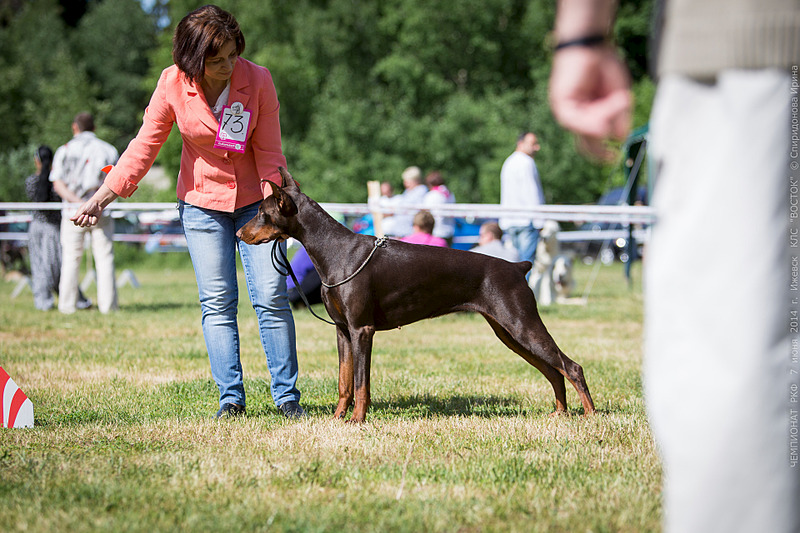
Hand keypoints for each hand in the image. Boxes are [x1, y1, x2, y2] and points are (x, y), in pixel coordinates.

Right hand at [70, 199, 104, 226]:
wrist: (98, 204)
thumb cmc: (89, 205)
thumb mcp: (82, 210)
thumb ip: (77, 215)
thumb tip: (70, 219)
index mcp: (79, 217)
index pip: (76, 223)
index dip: (79, 221)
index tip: (82, 215)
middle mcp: (83, 220)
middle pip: (81, 225)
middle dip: (85, 220)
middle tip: (87, 214)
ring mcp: (89, 221)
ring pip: (87, 225)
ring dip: (89, 219)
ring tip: (91, 214)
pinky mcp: (94, 221)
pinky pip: (93, 224)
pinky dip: (94, 219)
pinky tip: (94, 216)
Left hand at [549, 44, 632, 160]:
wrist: (593, 45)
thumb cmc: (605, 67)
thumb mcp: (619, 97)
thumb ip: (619, 118)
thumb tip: (619, 139)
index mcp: (588, 118)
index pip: (592, 144)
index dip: (602, 155)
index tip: (614, 159)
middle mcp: (575, 118)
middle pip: (589, 144)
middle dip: (605, 140)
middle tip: (615, 145)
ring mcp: (567, 113)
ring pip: (587, 133)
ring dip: (606, 119)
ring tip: (618, 99)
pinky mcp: (562, 105)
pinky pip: (576, 122)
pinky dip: (592, 121)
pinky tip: (603, 113)